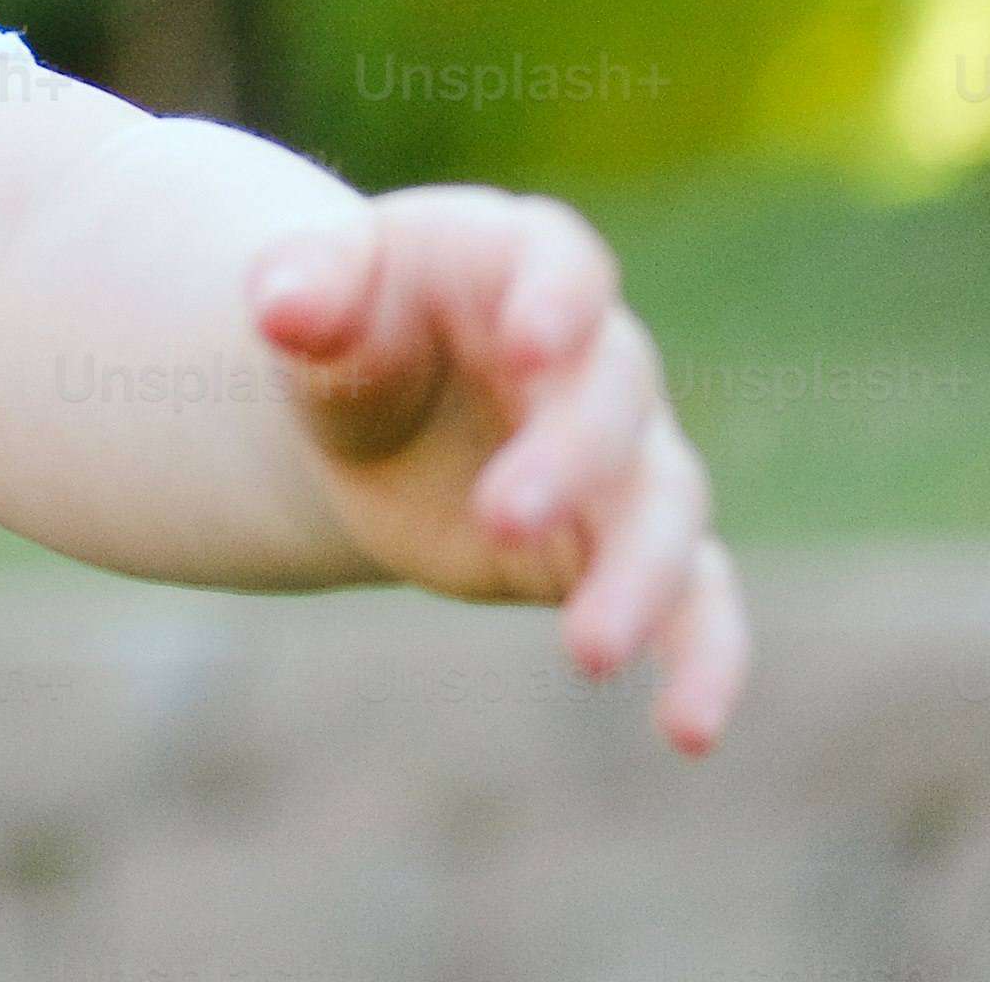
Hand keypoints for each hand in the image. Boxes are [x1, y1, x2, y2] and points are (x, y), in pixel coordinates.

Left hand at [248, 188, 752, 748]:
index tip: (531, 344)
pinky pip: (699, 598)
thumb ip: (304, 288)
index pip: (561, 262)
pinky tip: (690, 730)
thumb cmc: (344, 329)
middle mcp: (594, 353)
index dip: (558, 299)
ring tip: (589, 653)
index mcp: (514, 259)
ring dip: (640, 579)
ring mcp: (623, 453)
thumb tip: (282, 305)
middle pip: (613, 399)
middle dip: (567, 461)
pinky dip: (707, 658)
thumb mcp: (309, 298)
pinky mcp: (622, 543)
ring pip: (665, 508)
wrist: (367, 408)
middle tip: (498, 518)